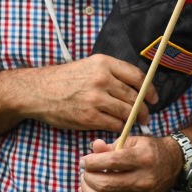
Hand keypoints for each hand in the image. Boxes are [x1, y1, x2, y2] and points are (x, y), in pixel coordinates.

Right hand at [19, 54, 157, 132]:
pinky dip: (120, 128)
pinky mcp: (89, 117)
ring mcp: (95, 99)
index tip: (154, 98)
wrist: (38, 91)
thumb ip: (112, 73)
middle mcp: (102, 79)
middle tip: (146, 115)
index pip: (137, 76)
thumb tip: (137, 87)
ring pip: (127, 112)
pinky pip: (114, 124)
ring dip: (134, 120)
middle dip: (143, 109)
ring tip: (136, 123)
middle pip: (134, 96)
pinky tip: (120, 128)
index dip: (150, 89)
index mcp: (104, 63)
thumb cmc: (64, 79)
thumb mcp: (89, 65)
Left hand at [80, 136, 181, 191]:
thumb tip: (94, 148)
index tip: (84, 161)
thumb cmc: (148, 150)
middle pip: (106, 184)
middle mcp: (144, 180)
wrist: (173, 165)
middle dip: (88, 178)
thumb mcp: (133, 141)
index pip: (111, 162)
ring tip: (85, 184)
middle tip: (85, 173)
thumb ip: (112, 145)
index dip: (92, 162)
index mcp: (143, 158)